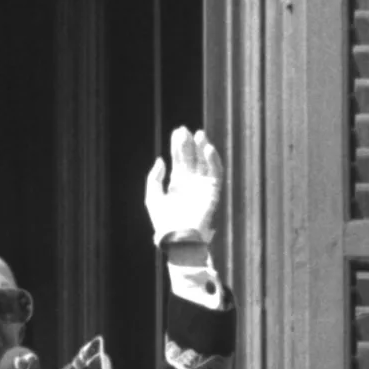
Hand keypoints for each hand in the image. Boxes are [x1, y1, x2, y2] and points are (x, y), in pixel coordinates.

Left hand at [145, 126, 222, 247]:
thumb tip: (161, 160)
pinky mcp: (213, 191)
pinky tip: (206, 149)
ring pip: (204, 162)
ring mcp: (202, 186)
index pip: (179, 160)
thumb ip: (154, 178)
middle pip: (191, 158)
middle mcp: (191, 182)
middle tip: (184, 130)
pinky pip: (215, 172)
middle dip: (188, 144)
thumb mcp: (153, 197)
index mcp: (177, 184)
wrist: (179, 238)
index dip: (178, 146)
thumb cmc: (164, 221)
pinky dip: (213, 160)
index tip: (177, 132)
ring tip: (198, 134)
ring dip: (202, 148)